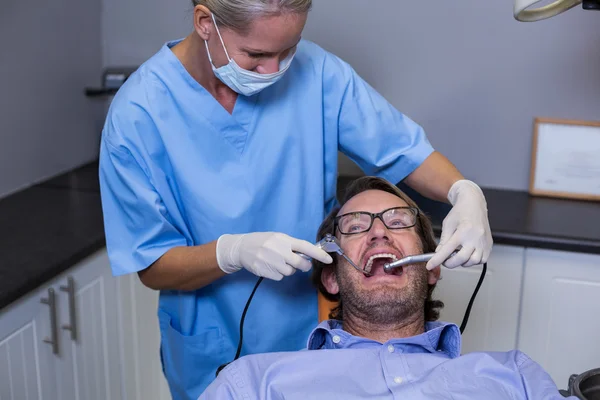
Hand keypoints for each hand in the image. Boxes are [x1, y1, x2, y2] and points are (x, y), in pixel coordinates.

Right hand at [216, 232, 332, 279]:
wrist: (242, 248)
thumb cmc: (263, 241)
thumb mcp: (278, 238)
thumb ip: (292, 245)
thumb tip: (308, 254)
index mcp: (284, 240)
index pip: (306, 247)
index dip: (319, 254)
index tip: (329, 259)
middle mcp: (279, 250)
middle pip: (300, 264)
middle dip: (304, 265)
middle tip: (302, 264)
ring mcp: (272, 262)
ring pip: (290, 272)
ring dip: (288, 269)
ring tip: (278, 261)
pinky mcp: (265, 271)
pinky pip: (280, 277)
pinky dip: (278, 273)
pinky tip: (271, 266)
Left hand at [426, 180, 492, 269]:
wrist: (474, 203)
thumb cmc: (460, 212)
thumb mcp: (447, 224)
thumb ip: (444, 240)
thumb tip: (439, 253)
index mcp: (463, 231)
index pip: (448, 250)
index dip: (437, 260)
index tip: (430, 265)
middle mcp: (476, 237)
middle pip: (462, 259)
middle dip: (450, 263)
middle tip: (444, 261)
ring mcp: (484, 242)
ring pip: (473, 261)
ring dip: (463, 262)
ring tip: (457, 255)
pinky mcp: (489, 244)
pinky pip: (482, 259)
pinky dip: (473, 260)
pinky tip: (467, 254)